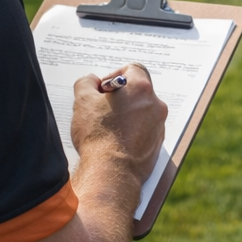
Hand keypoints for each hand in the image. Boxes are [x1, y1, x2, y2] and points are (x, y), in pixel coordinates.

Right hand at [71, 64, 167, 186]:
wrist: (111, 172)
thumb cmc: (98, 136)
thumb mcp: (83, 101)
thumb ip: (86, 82)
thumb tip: (91, 82)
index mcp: (141, 89)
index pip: (132, 69)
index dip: (114, 75)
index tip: (103, 90)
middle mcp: (156, 105)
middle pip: (138, 92)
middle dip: (120, 97)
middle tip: (102, 108)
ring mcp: (159, 126)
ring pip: (142, 112)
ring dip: (126, 115)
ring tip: (106, 128)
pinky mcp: (156, 145)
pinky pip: (144, 131)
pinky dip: (132, 132)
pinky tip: (114, 142)